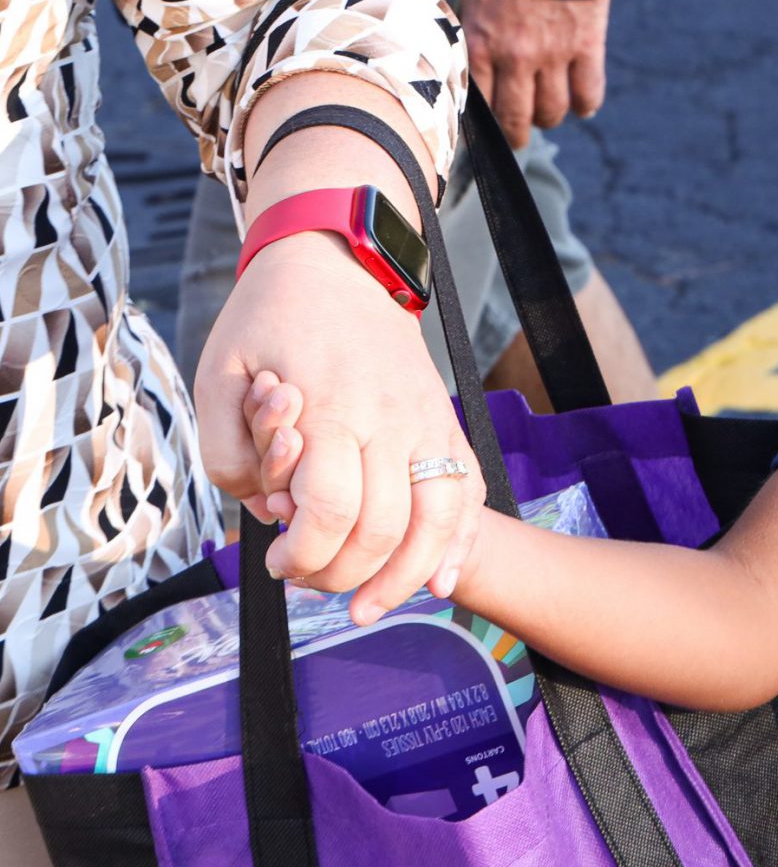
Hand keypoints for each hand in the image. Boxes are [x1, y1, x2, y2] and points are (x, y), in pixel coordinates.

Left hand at [195, 234, 485, 623]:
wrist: (337, 261)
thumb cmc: (269, 320)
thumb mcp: (217, 378)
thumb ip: (229, 456)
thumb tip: (270, 509)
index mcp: (330, 408)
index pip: (331, 512)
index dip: (305, 555)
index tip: (277, 559)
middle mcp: (390, 418)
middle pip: (385, 528)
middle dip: (342, 574)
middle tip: (306, 576)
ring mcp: (428, 419)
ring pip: (440, 519)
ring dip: (407, 577)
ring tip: (371, 605)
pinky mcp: (447, 420)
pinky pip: (469, 492)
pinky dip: (460, 542)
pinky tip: (440, 580)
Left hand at [459, 0, 608, 146]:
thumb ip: (472, 36)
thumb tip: (470, 70)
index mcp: (479, 43)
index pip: (479, 104)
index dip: (484, 123)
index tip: (488, 128)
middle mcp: (514, 56)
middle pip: (516, 119)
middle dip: (516, 134)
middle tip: (518, 136)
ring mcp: (553, 54)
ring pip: (552, 112)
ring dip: (549, 118)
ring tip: (548, 113)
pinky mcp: (586, 45)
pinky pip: (588, 93)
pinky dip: (584, 105)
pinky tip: (580, 104)